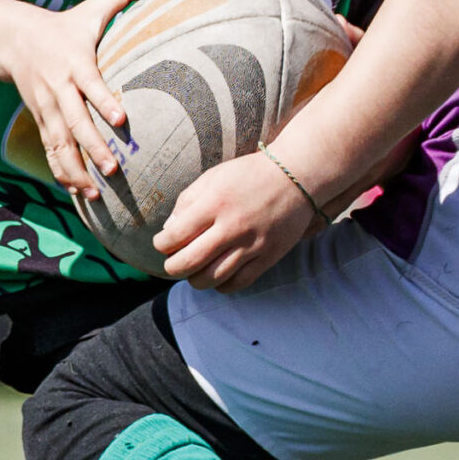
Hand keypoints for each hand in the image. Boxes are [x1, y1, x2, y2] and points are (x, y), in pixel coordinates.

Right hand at [0, 0, 159, 195]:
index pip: (90, 85)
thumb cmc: (65, 25)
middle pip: (75, 123)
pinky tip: (79, 194)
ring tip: (95, 193)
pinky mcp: (41, 121)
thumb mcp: (93, 7)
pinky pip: (51, 152)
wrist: (14, 39)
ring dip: (76, 171)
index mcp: (75, 63)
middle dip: (94, 148)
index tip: (121, 120)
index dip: (104, 102)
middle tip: (114, 169)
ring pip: (60, 145)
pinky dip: (63, 173)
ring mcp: (47, 109)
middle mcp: (59, 90)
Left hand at [155, 149, 319, 290]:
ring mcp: (252, 244)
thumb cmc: (250, 174)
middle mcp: (232, 226)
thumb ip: (187, 201)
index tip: (163, 243)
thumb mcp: (214, 177)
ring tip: (194, 271)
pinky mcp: (269, 256)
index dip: (161, 244)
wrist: (297, 177)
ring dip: (195, 280)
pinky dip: (222, 285)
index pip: (174, 236)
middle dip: (172, 267)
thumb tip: (168, 231)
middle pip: (188, 263)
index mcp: (215, 203)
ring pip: (212, 278)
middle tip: (173, 263)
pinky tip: (218, 276)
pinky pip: (238, 283)